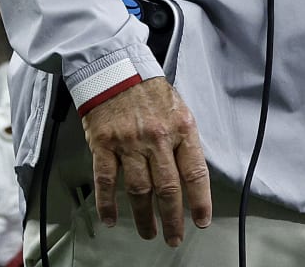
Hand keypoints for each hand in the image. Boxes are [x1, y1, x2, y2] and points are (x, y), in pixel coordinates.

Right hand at [81, 78, 209, 246]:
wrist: (114, 67)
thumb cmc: (148, 90)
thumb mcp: (178, 109)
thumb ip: (184, 141)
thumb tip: (192, 176)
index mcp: (180, 128)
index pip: (195, 173)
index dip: (199, 201)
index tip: (201, 221)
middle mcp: (157, 138)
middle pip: (168, 189)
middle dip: (173, 219)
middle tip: (174, 237)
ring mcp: (129, 142)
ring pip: (139, 190)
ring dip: (144, 217)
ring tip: (149, 233)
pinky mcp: (103, 143)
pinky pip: (105, 180)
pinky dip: (107, 203)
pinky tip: (111, 219)